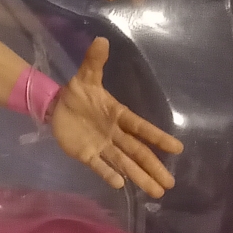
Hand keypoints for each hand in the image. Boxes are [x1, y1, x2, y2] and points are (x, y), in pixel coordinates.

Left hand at [50, 36, 181, 198]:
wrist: (56, 106)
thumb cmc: (77, 93)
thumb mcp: (85, 76)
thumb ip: (94, 62)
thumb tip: (101, 40)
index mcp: (118, 115)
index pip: (141, 128)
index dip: (157, 138)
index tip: (176, 149)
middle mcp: (115, 134)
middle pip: (138, 153)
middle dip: (153, 167)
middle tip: (171, 184)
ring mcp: (102, 146)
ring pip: (124, 164)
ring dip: (139, 177)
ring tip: (157, 192)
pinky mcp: (87, 155)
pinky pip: (100, 166)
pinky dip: (109, 175)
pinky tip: (121, 185)